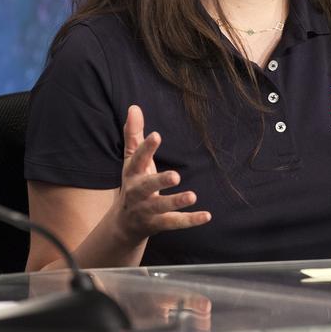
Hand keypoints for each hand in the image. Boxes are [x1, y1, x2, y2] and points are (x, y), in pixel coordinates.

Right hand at [113, 106, 210, 242]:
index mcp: (132, 173)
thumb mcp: (131, 160)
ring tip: (192, 196)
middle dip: (159, 181)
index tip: (157, 135)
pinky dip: (190, 220)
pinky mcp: (158, 223)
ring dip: (176, 202)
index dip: (147, 148)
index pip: (138, 159)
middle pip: (146, 187)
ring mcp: (147, 210)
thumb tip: (134, 107)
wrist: (124, 224)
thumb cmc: (133, 183)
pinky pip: (174, 222)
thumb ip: (134, 134)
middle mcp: (138, 192)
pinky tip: (207, 215)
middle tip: (176, 176)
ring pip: (161, 207)